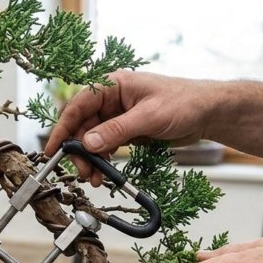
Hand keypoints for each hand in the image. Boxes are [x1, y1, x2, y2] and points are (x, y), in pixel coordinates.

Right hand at [44, 70, 217, 185]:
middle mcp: (112, 99)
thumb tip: (88, 143)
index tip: (53, 149)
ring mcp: (118, 115)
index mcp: (113, 85)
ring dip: (91, 159)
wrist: (209, 112)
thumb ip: (116, 130)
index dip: (63, 127)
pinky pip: (107, 145)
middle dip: (80, 151)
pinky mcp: (127, 130)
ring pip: (93, 139)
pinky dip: (103, 160)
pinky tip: (105, 173)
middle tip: (84, 172)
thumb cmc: (184, 102)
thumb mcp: (149, 117)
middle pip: (83, 126)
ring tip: (95, 178)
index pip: (78, 105)